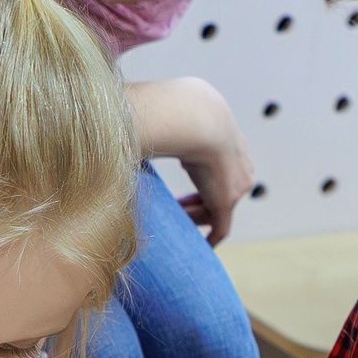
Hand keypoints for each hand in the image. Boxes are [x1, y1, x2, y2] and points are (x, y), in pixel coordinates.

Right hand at [128, 77, 255, 243]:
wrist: (196, 117)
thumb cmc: (176, 110)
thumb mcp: (170, 113)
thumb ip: (155, 122)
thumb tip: (118, 117)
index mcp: (228, 141)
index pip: (218, 167)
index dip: (198, 180)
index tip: (179, 186)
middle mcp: (239, 165)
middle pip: (219, 191)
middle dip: (196, 201)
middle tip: (175, 206)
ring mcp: (236, 185)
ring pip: (215, 209)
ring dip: (192, 217)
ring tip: (172, 221)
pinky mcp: (226, 201)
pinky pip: (220, 227)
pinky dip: (209, 238)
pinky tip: (198, 247)